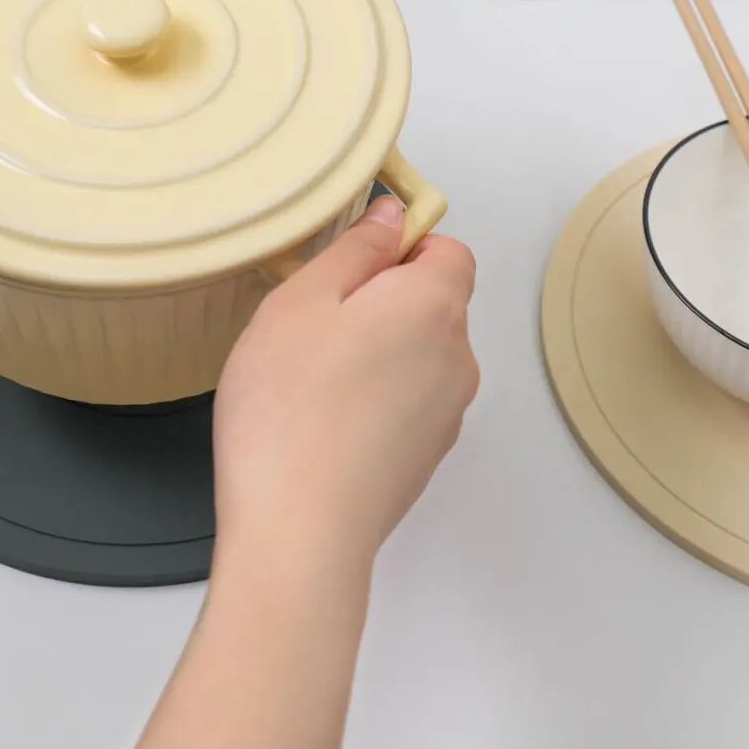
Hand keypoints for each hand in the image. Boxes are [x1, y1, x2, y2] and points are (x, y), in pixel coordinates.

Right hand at [213, 195, 477, 581]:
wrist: (299, 534)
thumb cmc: (290, 409)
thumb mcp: (304, 300)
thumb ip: (357, 247)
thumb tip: (392, 214)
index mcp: (435, 306)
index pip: (448, 249)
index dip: (402, 246)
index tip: (349, 263)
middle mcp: (459, 359)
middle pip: (433, 303)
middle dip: (380, 301)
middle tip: (312, 323)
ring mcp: (446, 415)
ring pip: (418, 355)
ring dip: (375, 352)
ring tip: (309, 378)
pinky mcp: (425, 459)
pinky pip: (407, 403)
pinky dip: (373, 400)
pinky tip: (320, 421)